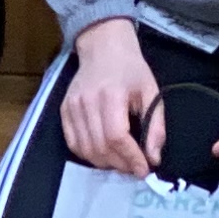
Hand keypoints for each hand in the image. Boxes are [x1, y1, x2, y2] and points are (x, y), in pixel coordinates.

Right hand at [59, 17, 164, 177]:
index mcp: (111, 95)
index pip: (117, 136)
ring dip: (104, 163)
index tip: (144, 170)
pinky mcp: (63, 109)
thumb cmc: (131, 70)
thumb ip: (155, 126)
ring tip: (121, 162)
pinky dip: (88, 155)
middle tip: (135, 168)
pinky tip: (103, 154)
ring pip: (85, 148)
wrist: (103, 47)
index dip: (130, 158)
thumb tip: (153, 158)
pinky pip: (72, 142)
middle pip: (100, 146)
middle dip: (120, 164)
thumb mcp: (151, 93)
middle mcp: (87, 101)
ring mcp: (72, 106)